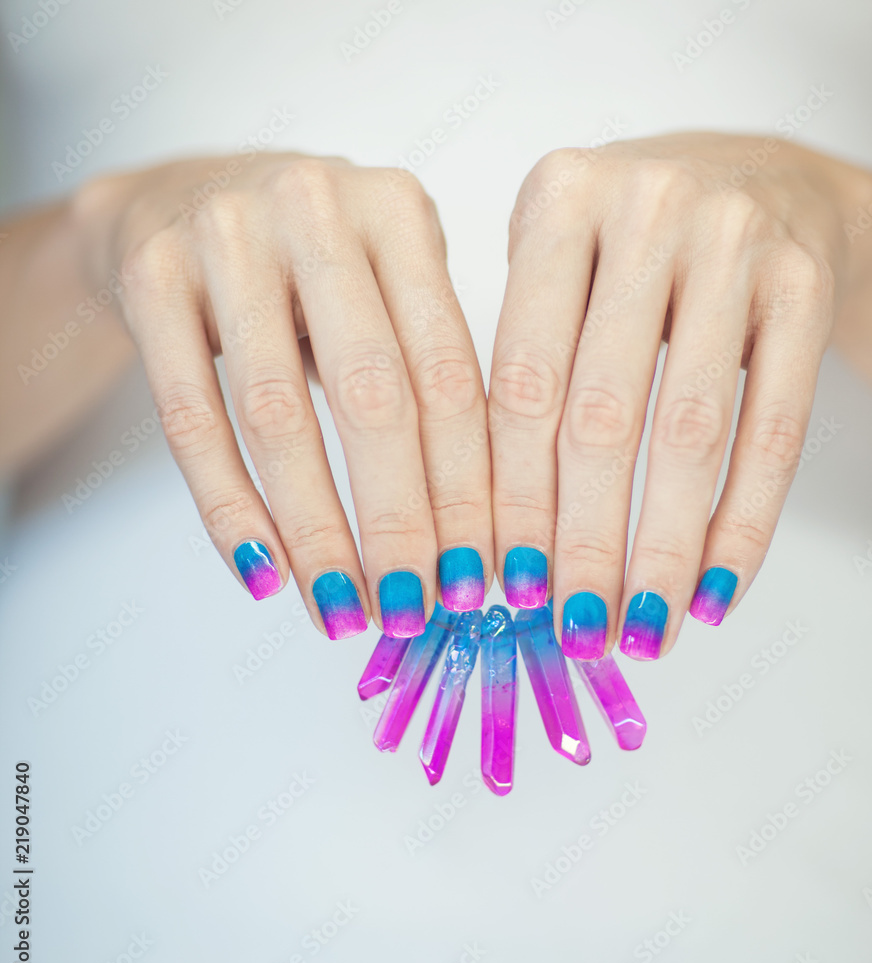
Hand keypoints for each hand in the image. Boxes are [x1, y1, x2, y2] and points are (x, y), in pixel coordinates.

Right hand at [73, 154, 490, 638]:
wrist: (173, 197)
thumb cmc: (308, 263)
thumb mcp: (385, 283)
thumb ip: (432, 370)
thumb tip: (477, 528)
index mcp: (398, 212)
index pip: (448, 373)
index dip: (467, 486)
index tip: (477, 574)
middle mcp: (315, 209)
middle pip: (374, 396)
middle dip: (401, 521)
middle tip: (417, 609)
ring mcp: (223, 236)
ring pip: (278, 416)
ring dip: (316, 532)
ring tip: (341, 609)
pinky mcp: (147, 276)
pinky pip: (189, 419)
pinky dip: (228, 508)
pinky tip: (263, 574)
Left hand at [489, 133, 854, 658]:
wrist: (762, 177)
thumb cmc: (630, 240)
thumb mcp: (556, 259)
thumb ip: (521, 361)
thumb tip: (498, 531)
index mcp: (559, 199)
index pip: (521, 379)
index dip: (512, 496)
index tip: (508, 584)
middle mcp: (647, 208)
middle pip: (601, 413)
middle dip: (584, 540)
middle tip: (575, 627)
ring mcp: (737, 242)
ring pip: (691, 431)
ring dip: (663, 548)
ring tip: (644, 628)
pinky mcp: (806, 286)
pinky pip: (777, 430)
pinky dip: (744, 523)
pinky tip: (714, 590)